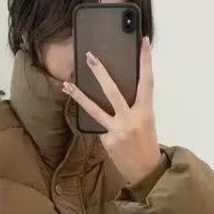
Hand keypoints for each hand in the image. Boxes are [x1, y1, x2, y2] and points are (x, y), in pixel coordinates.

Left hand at [63, 36, 162, 184]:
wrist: (146, 172)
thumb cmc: (146, 144)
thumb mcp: (146, 122)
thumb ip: (135, 107)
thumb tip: (118, 93)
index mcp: (145, 111)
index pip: (147, 81)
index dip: (145, 61)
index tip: (144, 42)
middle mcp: (130, 119)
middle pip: (113, 91)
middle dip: (100, 73)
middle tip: (90, 57)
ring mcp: (117, 130)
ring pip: (95, 109)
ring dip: (79, 95)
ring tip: (66, 84)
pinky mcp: (107, 140)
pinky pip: (98, 127)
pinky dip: (99, 127)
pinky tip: (104, 132)